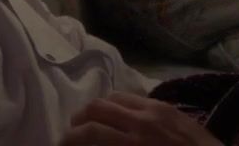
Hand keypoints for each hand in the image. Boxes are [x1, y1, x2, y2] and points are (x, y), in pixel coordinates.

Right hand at [59, 93, 221, 145]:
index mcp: (133, 145)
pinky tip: (122, 119)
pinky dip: (120, 106)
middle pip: (95, 108)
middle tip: (74, 136)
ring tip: (95, 124)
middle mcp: (142, 122)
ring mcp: (157, 111)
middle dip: (78, 122)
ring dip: (98, 110)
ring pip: (113, 97)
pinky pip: (135, 98)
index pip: (88, 133)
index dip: (68, 140)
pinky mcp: (170, 108)